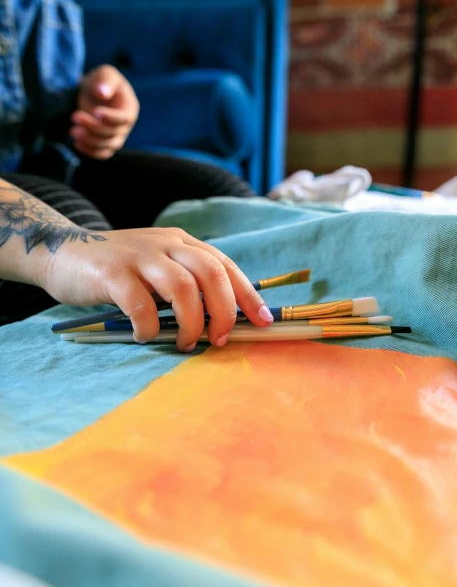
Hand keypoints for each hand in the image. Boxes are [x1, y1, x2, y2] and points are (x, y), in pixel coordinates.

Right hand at [42, 227, 273, 350]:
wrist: (62, 252)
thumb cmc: (118, 270)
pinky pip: (141, 303)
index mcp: (182, 243)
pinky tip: (145, 336)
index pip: (225, 266)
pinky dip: (149, 326)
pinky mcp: (112, 272)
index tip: (264, 321)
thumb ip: (184, 285)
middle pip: (211, 272)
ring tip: (185, 343)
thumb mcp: (157, 269)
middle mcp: (165, 244)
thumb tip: (221, 323)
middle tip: (220, 339)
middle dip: (224, 311)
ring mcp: (139, 256)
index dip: (248, 294)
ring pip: (182, 286)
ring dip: (191, 322)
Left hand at [70, 65, 139, 159]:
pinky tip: (77, 143)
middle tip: (74, 117)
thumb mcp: (105, 74)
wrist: (93, 92)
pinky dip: (90, 152)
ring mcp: (117, 137)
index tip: (95, 111)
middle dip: (93, 127)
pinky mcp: (106, 144)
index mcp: (129, 108)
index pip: (124, 118)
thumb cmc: (101, 81)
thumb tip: (102, 94)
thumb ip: (106, 80)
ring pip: (107, 146)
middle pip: (113, 133)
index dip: (111, 118)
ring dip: (90, 141)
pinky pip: (102, 153)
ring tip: (73, 131)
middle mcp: (126, 126)